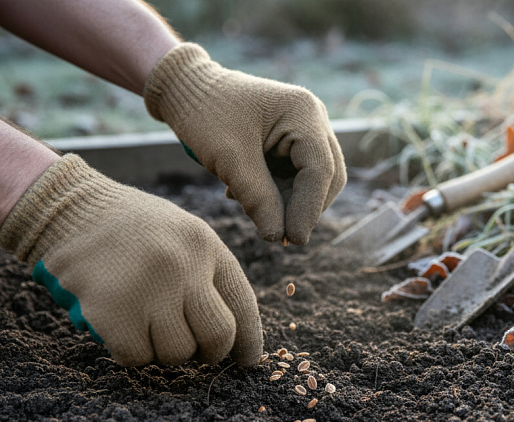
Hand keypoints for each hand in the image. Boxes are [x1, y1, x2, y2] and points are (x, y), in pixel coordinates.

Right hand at [0, 154, 262, 366]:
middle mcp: (182, 266)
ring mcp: (147, 289)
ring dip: (164, 351)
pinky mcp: (112, 312)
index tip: (247, 360)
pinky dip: (131, 353)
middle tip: (195, 352)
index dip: (249, 338)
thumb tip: (235, 336)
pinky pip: (137, 357)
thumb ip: (208, 274)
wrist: (67, 209)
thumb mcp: (182, 233)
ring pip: (178, 353)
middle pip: (218, 336)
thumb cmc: (131, 229)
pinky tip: (122, 329)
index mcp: (204, 245)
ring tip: (147, 325)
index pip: (243, 302)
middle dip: (210, 353)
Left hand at [143, 43, 346, 244]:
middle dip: (304, 209)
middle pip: (327, 178)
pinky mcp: (293, 140)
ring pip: (313, 181)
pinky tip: (245, 194)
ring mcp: (306, 128)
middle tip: (278, 235)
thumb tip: (278, 237)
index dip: (308, 209)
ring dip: (287, 202)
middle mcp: (313, 118)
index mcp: (303, 113)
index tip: (292, 240)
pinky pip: (297, 176)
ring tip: (248, 205)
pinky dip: (277, 192)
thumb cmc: (205, 114)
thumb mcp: (230, 159)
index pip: (320, 170)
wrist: (186, 88)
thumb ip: (258, 198)